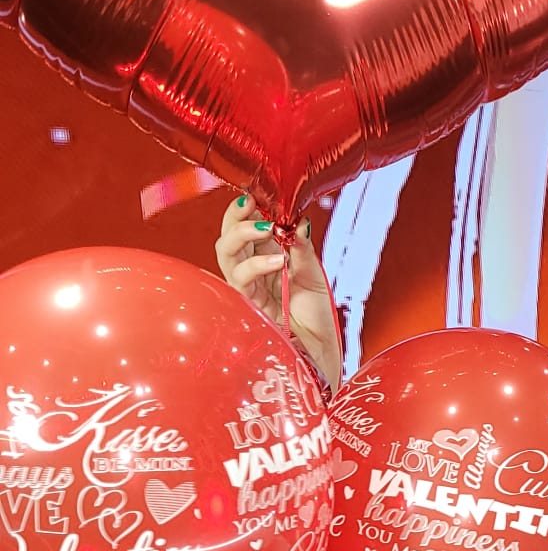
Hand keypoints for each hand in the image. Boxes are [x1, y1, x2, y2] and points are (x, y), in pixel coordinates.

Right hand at [215, 197, 343, 393]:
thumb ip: (300, 248)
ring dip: (244, 236)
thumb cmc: (316, 319)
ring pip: (226, 255)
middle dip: (235, 218)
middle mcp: (251, 274)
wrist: (318, 355)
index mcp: (266, 261)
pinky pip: (240, 280)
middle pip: (228, 239)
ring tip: (268, 228)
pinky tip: (276, 260)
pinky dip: (257, 265)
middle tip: (250, 203)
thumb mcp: (312, 275)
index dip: (246, 212)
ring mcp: (246, 291)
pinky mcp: (246, 308)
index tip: (256, 194)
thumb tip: (296, 220)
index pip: (246, 231)